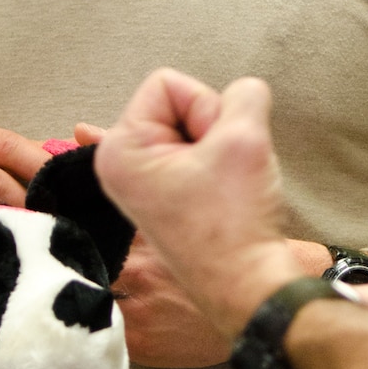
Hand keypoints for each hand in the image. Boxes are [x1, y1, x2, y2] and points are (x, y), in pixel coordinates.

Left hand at [93, 70, 302, 335]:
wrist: (247, 286)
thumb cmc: (236, 224)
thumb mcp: (245, 138)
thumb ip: (245, 94)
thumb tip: (242, 95)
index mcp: (120, 151)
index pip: (168, 82)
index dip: (205, 107)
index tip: (215, 153)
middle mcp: (120, 166)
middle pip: (175, 104)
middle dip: (212, 127)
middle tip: (223, 172)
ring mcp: (141, 183)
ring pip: (190, 129)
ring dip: (220, 148)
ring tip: (227, 186)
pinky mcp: (164, 196)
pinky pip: (190, 152)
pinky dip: (210, 156)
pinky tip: (215, 166)